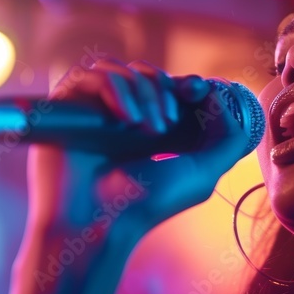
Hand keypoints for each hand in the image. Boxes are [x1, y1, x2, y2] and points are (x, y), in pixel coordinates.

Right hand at [18, 58, 251, 278]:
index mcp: (153, 130)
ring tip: (149, 131)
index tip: (198, 90)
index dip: (188, 84)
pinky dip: (116, 90)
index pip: (172, 88)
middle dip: (166, 90)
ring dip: (145, 93)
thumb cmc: (147, 203)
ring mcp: (93, 109)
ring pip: (122, 70)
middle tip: (168, 123)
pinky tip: (126, 122)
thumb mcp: (204, 172)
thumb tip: (219, 98)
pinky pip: (91, 74)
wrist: (97, 222)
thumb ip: (227, 139)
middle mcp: (122, 117)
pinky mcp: (66, 104)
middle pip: (149, 75)